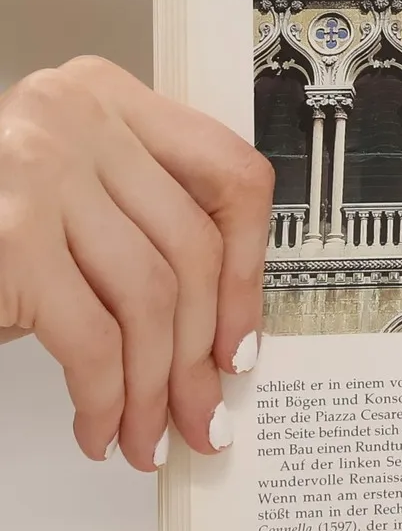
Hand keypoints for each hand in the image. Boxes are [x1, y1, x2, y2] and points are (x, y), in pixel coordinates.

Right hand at [0, 57, 272, 467]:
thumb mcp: (69, 202)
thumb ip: (141, 228)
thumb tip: (219, 334)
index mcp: (107, 96)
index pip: (229, 174)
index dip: (248, 271)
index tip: (242, 340)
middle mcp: (75, 117)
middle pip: (192, 248)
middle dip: (199, 352)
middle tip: (199, 413)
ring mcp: (39, 172)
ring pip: (150, 297)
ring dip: (152, 387)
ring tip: (144, 435)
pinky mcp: (9, 237)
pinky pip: (92, 338)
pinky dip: (104, 398)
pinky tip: (97, 427)